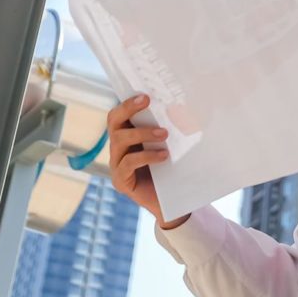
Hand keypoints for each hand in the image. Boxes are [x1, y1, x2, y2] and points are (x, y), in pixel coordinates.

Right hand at [106, 94, 187, 228]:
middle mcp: (118, 147)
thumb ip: (168, 128)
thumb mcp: (170, 144)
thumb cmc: (171, 169)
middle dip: (128, 109)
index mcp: (127, 134)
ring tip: (163, 134)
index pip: (120, 113)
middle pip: (113, 121)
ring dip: (142, 133)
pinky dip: (146, 156)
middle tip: (147, 102)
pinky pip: (127, 163)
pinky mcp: (120, 180)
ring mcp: (116, 164)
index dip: (128, 102)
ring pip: (119, 140)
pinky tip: (163, 156)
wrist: (172, 202)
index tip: (145, 94)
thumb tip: (184, 106)